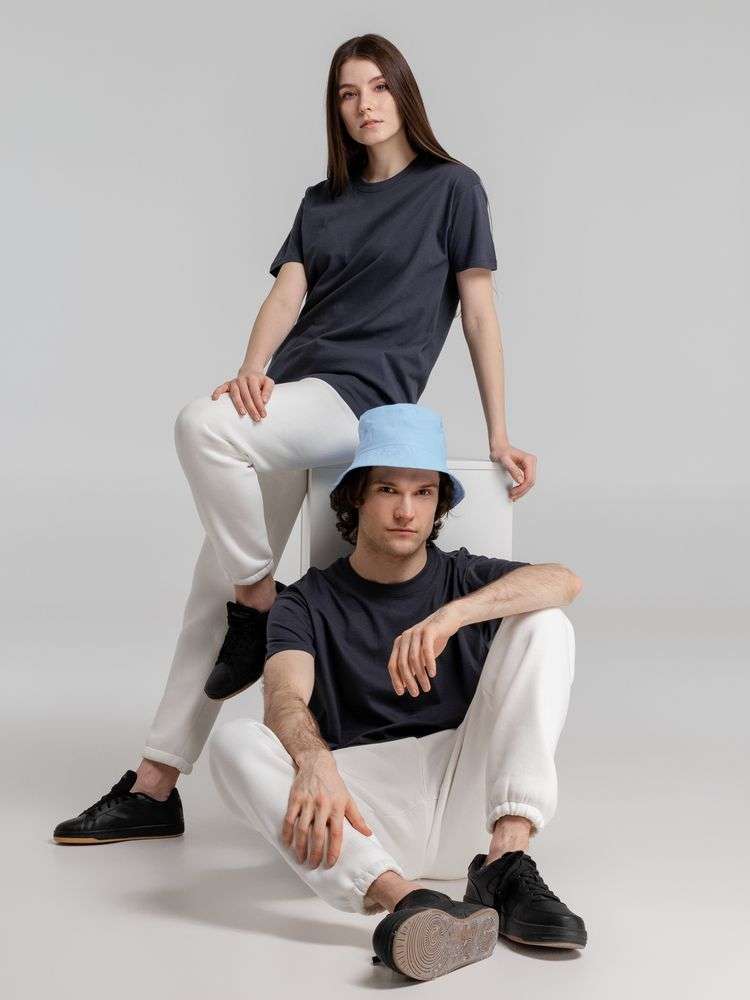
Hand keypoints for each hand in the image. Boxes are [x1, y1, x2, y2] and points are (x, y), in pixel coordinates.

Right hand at [211, 370, 274, 419]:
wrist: (250, 372)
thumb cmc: (260, 381)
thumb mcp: (268, 382)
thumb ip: (268, 391)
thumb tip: (264, 401)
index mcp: (252, 378)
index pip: (256, 393)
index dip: (259, 404)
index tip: (263, 415)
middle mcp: (242, 379)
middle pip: (246, 395)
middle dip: (251, 408)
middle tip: (256, 418)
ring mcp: (234, 382)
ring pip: (235, 394)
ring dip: (238, 404)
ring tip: (243, 413)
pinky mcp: (228, 384)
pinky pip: (221, 388)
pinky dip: (217, 392)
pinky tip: (214, 398)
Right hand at [282, 752, 372, 868]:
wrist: (317, 764)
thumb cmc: (334, 784)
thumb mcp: (348, 799)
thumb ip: (357, 818)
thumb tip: (368, 834)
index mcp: (337, 807)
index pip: (336, 834)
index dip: (333, 851)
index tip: (330, 864)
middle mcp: (322, 805)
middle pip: (317, 835)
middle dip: (315, 854)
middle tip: (313, 866)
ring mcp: (307, 802)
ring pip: (302, 829)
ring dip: (300, 847)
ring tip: (300, 859)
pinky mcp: (295, 798)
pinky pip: (289, 819)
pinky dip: (287, 833)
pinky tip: (287, 844)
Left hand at [387, 605, 461, 696]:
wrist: (448, 620)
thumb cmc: (432, 640)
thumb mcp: (420, 654)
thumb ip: (411, 667)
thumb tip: (405, 686)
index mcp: (400, 643)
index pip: (393, 664)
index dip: (396, 679)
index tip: (402, 693)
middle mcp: (405, 637)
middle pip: (402, 663)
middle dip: (408, 680)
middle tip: (415, 693)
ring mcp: (416, 633)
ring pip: (414, 659)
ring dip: (420, 676)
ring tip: (426, 688)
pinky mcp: (428, 630)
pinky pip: (426, 650)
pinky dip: (428, 663)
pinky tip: (432, 674)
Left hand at [489, 441, 536, 501]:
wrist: (499, 447)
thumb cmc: (501, 452)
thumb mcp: (505, 460)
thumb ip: (513, 470)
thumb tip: (520, 480)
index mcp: (529, 460)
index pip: (529, 478)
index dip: (522, 488)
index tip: (513, 492)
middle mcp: (531, 462)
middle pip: (530, 482)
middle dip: (522, 491)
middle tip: (512, 496)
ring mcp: (529, 466)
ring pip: (529, 483)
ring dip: (522, 491)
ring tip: (513, 496)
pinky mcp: (526, 469)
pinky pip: (526, 480)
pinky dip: (521, 487)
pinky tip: (516, 491)